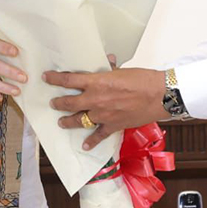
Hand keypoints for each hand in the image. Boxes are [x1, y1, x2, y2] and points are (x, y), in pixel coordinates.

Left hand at [44, 66, 169, 149]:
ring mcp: (103, 114)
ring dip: (68, 121)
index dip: (55, 79)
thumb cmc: (143, 79)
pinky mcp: (113, 125)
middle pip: (69, 102)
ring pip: (79, 120)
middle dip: (58, 103)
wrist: (159, 95)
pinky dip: (91, 141)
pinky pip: (98, 135)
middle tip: (53, 103)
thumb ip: (110, 69)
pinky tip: (85, 145)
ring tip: (61, 122)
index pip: (69, 80)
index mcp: (97, 82)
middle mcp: (95, 99)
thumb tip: (107, 62)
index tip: (47, 78)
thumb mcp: (122, 70)